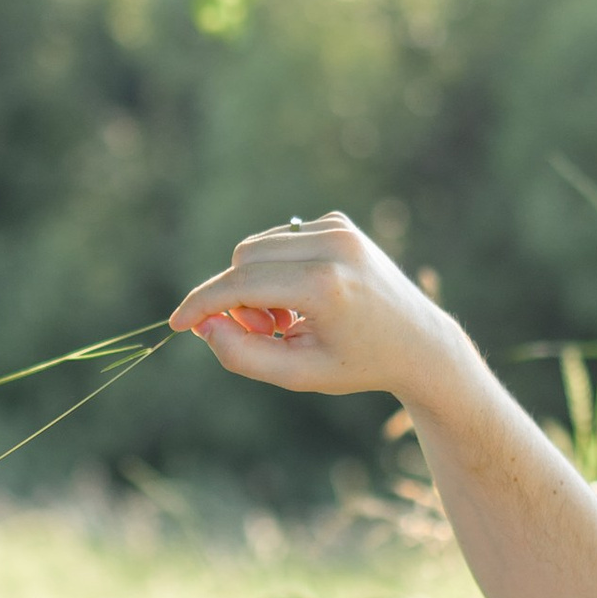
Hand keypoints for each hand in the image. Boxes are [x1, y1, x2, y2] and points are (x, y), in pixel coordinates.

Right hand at [167, 215, 465, 407]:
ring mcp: (338, 228)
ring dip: (255, 284)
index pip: (239, 285)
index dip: (201, 305)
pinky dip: (277, 269)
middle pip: (243, 260)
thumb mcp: (297, 375)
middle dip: (235, 299)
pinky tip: (303, 299)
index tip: (177, 324)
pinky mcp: (339, 222)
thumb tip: (204, 325)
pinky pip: (280, 240)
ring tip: (287, 320)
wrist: (419, 342)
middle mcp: (332, 245)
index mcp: (324, 285)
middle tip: (262, 334)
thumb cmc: (358, 364)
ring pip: (258, 247)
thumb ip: (242, 355)